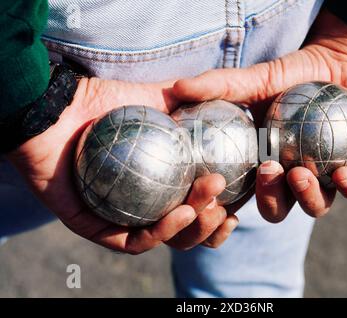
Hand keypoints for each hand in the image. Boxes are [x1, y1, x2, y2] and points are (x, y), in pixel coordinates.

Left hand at [8, 77, 236, 252]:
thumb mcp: (156, 97)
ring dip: (192, 230)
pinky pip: (128, 242)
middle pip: (184, 230)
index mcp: (158, 185)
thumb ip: (188, 104)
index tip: (236, 201)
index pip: (196, 207)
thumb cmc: (103, 101)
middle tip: (224, 207)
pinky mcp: (93, 227)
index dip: (220, 212)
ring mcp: (118, 218)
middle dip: (211, 224)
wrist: (56, 106)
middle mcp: (141, 205)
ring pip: (162, 239)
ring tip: (208, 209)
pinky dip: (158, 233)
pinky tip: (181, 213)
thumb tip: (225, 102)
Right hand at [172, 9, 346, 219]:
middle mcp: (291, 177)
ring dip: (308, 198)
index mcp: (264, 166)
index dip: (230, 207)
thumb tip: (176, 88)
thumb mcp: (255, 78)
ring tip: (300, 173)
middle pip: (278, 209)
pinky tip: (342, 173)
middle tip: (268, 170)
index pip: (243, 196)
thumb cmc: (293, 72)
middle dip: (272, 201)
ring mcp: (324, 176)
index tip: (219, 190)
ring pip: (316, 206)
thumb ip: (219, 84)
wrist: (339, 59)